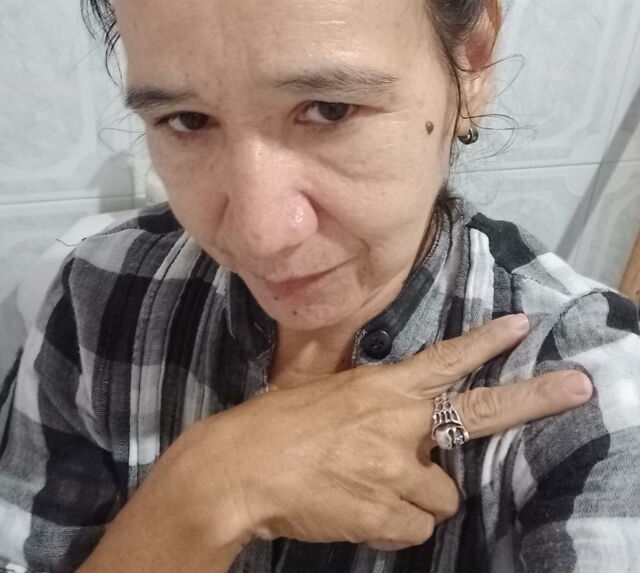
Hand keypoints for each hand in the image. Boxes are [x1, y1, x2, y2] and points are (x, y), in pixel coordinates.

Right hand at [197, 314, 591, 551]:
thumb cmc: (272, 421)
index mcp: (382, 386)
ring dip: (416, 497)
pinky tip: (358, 511)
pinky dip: (393, 526)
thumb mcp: (310, 380)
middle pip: (483, 412)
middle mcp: (401, 423)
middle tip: (578, 386)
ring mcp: (399, 469)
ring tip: (370, 488)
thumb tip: (350, 353)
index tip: (521, 326)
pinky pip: (414, 528)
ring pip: (442, 496)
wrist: (242, 470)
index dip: (486, 342)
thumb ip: (342, 369)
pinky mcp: (390, 513)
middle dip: (535, 398)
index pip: (446, 359)